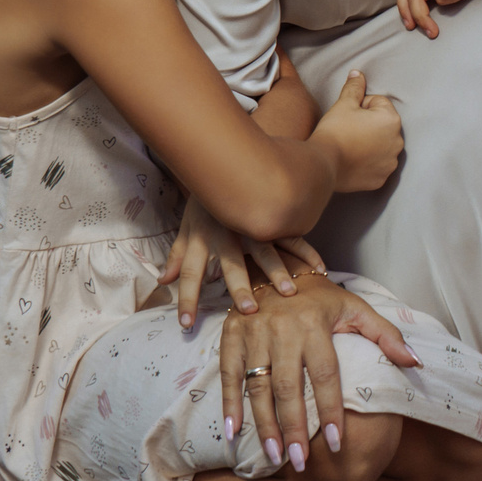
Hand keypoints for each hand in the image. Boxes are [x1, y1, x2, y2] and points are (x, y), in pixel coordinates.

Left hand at [159, 194, 326, 327]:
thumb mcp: (188, 224)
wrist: (228, 156)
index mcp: (202, 235)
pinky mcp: (274, 215)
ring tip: (288, 291)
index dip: (187, 297)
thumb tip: (162, 281)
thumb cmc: (205, 198)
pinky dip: (306, 252)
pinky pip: (292, 236)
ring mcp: (252, 222)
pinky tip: (319, 268)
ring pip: (265, 249)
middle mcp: (226, 230)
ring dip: (277, 271)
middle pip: (231, 262)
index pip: (191, 271)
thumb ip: (177, 254)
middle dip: (239, 287)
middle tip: (248, 311)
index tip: (186, 324)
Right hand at [218, 273, 418, 469]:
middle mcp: (282, 330)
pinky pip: (228, 374)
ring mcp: (253, 333)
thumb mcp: (357, 307)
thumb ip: (385, 335)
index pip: (325, 374)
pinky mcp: (231, 335)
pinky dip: (229, 404)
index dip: (331, 410)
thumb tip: (413, 362)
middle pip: (288, 386)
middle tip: (300, 462)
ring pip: (257, 385)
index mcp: (315, 324)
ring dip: (264, 423)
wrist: (275, 266)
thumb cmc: (321, 297)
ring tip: (274, 455)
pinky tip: (233, 433)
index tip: (337, 443)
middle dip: (294, 427)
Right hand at [311, 70, 401, 191]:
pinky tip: (353, 161)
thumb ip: (355, 87)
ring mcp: (390, 163)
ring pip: (381, 146)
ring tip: (350, 146)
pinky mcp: (381, 179)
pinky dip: (367, 163)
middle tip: (348, 131)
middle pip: (382, 125)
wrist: (322, 164)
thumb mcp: (344, 104)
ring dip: (370, 144)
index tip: (348, 117)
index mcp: (391, 120)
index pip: (378, 103)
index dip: (360, 106)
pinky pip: (377, 166)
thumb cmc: (334, 131)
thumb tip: (358, 74)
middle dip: (368, 125)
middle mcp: (397, 142)